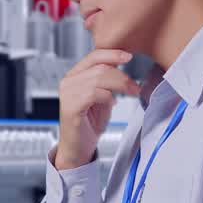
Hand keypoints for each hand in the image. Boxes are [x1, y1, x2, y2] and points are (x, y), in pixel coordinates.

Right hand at [56, 49, 139, 169]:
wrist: (78, 148)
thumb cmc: (89, 124)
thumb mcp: (103, 97)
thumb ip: (108, 81)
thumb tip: (122, 67)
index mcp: (75, 76)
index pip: (94, 56)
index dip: (112, 54)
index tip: (129, 56)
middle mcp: (68, 82)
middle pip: (100, 67)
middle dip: (122, 75)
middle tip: (135, 86)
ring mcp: (68, 94)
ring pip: (99, 78)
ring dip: (120, 84)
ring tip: (131, 92)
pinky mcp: (70, 107)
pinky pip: (93, 93)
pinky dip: (107, 97)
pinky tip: (112, 103)